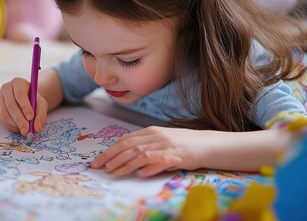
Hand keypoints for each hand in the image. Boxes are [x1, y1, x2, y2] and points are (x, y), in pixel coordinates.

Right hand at [0, 77, 47, 134]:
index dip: (25, 106)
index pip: (20, 94)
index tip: (31, 117)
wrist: (26, 98)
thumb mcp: (41, 105)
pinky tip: (18, 128)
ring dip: (15, 124)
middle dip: (19, 119)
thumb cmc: (34, 100)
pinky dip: (10, 126)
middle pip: (11, 105)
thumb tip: (37, 128)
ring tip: (24, 130)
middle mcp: (7, 88)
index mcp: (19, 83)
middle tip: (26, 130)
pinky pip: (1, 119)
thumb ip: (41, 115)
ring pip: (4, 113)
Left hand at [90, 126, 208, 177]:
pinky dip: (149, 167)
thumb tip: (130, 159)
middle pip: (128, 146)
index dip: (110, 150)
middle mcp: (156, 136)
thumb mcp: (161, 141)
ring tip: (113, 172)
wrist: (207, 143)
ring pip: (140, 154)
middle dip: (111, 157)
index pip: (125, 140)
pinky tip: (140, 173)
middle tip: (99, 167)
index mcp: (151, 132)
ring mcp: (166, 145)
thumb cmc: (183, 144)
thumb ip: (145, 146)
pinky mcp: (177, 155)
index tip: (99, 160)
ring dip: (124, 164)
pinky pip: (160, 161)